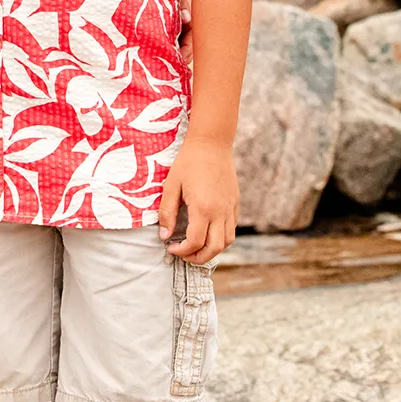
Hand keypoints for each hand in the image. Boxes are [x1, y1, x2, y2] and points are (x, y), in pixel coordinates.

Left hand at [159, 137, 236, 264]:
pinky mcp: (235, 203)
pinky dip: (221, 238)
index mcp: (203, 208)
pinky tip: (208, 232)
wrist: (211, 143)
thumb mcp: (171, 185)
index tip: (171, 247)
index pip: (195, 242)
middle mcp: (220, 211)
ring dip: (212, 251)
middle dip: (198, 258)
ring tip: (196, 248)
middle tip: (184, 255)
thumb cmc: (188, 162)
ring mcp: (230, 208)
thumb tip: (165, 236)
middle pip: (214, 248)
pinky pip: (231, 228)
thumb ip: (167, 212)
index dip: (182, 251)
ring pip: (227, 242)